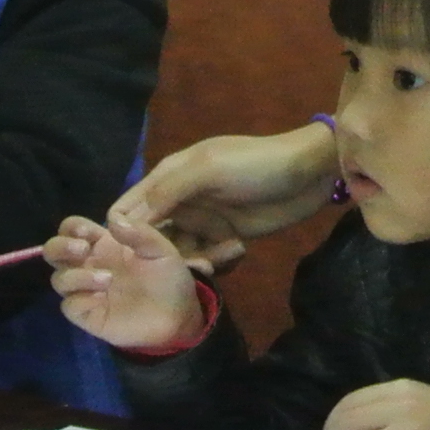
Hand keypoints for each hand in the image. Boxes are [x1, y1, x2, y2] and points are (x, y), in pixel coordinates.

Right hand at [47, 213, 204, 352]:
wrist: (179, 315)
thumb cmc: (167, 278)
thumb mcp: (160, 249)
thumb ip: (138, 232)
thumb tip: (112, 219)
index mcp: (103, 245)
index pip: (72, 229)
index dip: (73, 228)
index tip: (89, 233)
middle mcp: (88, 265)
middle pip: (53, 251)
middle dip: (61, 246)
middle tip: (83, 249)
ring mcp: (85, 291)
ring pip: (58, 279)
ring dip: (76, 275)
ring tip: (107, 278)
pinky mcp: (88, 315)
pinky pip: (69, 306)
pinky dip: (79, 299)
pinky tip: (101, 297)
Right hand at [111, 124, 339, 268]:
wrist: (309, 174)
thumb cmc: (256, 164)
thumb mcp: (207, 170)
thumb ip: (166, 192)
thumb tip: (120, 220)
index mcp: (168, 177)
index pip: (127, 209)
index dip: (122, 234)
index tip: (130, 257)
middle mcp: (180, 201)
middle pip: (151, 237)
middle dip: (159, 256)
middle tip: (181, 265)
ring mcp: (203, 220)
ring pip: (179, 252)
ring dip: (191, 262)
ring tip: (212, 264)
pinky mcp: (225, 238)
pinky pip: (206, 258)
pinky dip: (215, 262)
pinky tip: (235, 253)